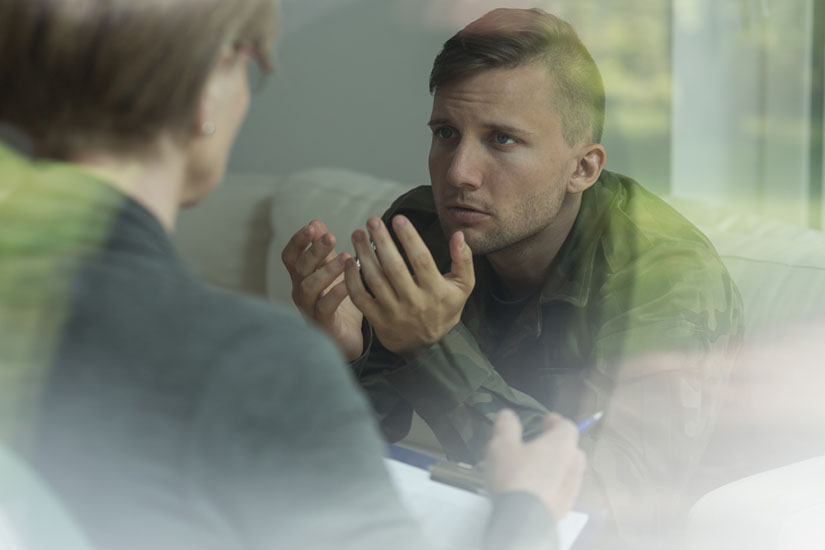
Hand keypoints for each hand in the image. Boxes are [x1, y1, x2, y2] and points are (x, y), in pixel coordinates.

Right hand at [281, 220, 363, 360]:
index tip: (311, 227)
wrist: (347, 338)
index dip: (298, 241)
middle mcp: (301, 292)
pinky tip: (349, 283)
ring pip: (310, 287)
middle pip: (300, 268)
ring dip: (326, 270)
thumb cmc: (337, 302)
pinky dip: (336, 293)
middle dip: (314, 251)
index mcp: (301, 277)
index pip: (290, 256)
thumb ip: (324, 250)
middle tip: (331, 237)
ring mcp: (309, 309)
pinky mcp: (323, 324)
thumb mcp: (331, 271)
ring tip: (346, 257)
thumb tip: (315, 222)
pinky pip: (325, 307)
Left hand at [343, 215, 473, 355]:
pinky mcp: (377, 319)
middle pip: (394, 267)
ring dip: (364, 254)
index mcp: (435, 290)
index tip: (398, 219)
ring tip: (358, 234)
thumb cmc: (444, 308)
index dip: (409, 238)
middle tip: (372, 221)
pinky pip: (360, 297)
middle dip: (382, 241)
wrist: (425, 345)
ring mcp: (393, 312)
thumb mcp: (462, 286)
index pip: (421, 260)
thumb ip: (463, 260)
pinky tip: (349, 260)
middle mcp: (414, 302)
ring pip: (375, 279)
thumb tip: (458, 235)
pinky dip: (351, 278)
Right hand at [485, 410, 585, 520]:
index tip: (546, 420)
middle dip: (559, 444)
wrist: (523, 520)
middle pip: (572, 448)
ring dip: (557, 465)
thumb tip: (508, 414)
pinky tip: (538, 487)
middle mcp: (573, 463)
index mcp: (562, 444)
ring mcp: (572, 487)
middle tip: (541, 443)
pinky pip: (563, 488)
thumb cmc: (515, 476)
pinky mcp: (566, 506)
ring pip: (569, 470)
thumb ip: (507, 426)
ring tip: (538, 467)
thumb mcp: (502, 445)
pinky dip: (554, 483)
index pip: (568, 426)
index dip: (557, 422)